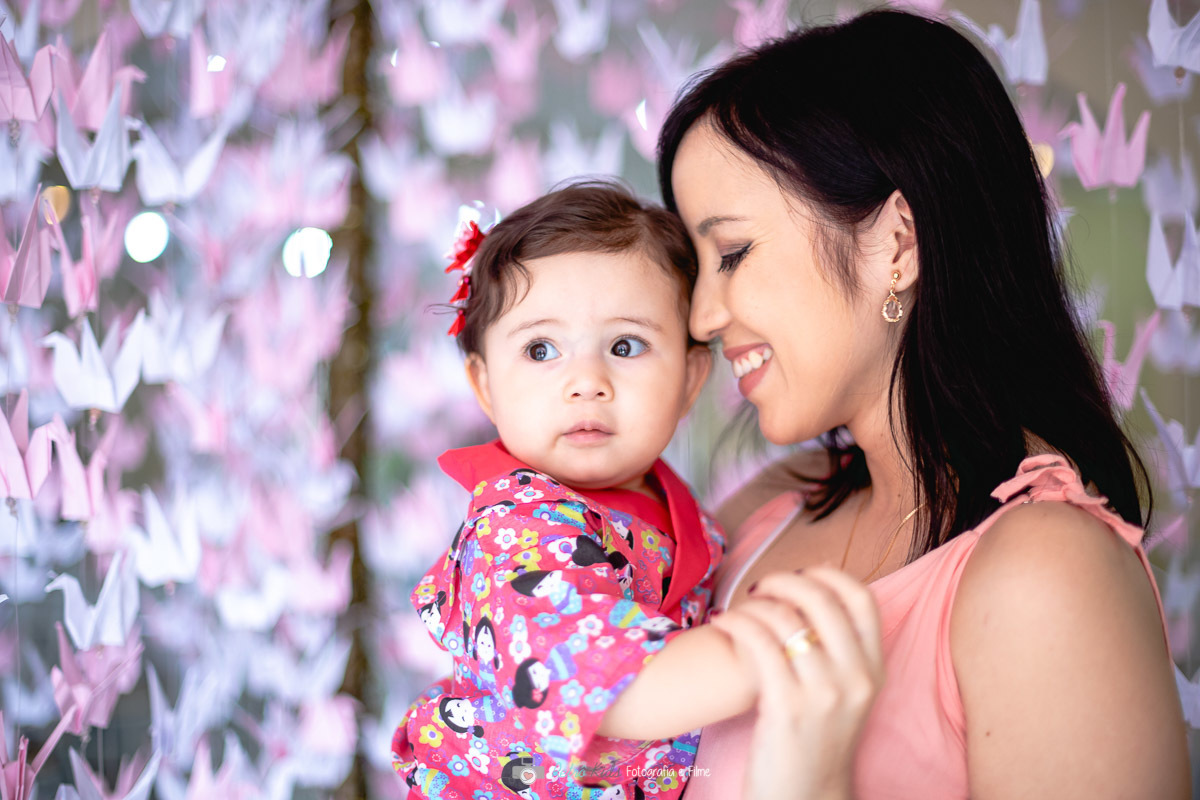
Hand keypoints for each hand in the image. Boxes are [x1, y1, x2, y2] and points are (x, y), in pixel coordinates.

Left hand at [710, 567, 883, 799]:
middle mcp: (855, 678)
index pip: (863, 599)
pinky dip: (736, 623)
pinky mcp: (787, 707)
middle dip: (784, 581)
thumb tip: (817, 587)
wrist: (805, 796)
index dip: (829, 575)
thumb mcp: (846, 693)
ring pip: (785, 618)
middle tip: (761, 587)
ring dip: (755, 604)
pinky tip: (723, 624)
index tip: (801, 574)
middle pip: (821, 599)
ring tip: (739, 611)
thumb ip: (840, 648)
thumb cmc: (815, 739)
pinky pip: (758, 642)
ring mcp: (823, 693)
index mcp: (873, 670)